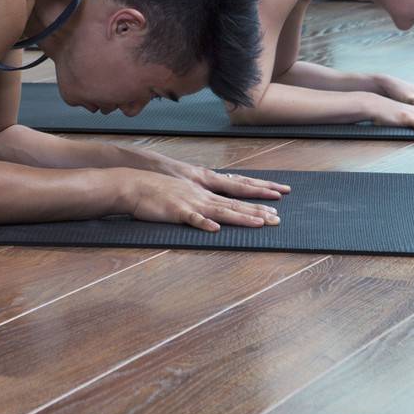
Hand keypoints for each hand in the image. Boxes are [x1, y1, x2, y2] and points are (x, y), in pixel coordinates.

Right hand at [125, 169, 284, 231]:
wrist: (135, 185)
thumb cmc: (157, 189)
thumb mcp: (183, 190)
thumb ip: (199, 198)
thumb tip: (213, 210)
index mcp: (204, 188)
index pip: (236, 194)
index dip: (256, 199)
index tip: (276, 204)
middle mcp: (202, 194)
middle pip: (234, 203)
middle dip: (257, 211)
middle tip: (278, 219)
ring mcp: (190, 201)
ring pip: (220, 211)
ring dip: (240, 217)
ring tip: (259, 223)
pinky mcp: (176, 211)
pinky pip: (192, 218)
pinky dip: (204, 223)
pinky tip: (215, 229)